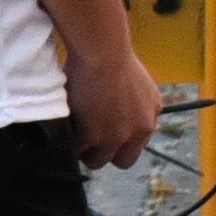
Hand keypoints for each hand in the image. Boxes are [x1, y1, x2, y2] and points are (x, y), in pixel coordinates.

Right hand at [68, 44, 162, 170]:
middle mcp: (136, 132)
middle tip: (90, 140)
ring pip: (97, 161)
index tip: (107, 137)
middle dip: (106, 153)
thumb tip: (121, 116)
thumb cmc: (115, 57)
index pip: (138, 146)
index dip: (120, 144)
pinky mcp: (93, 137)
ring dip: (85, 151)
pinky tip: (64, 131)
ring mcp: (115, 136)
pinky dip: (70, 143)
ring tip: (73, 136)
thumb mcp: (140, 86)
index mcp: (150, 118)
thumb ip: (137, 108)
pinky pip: (78, 151)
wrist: (103, 53)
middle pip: (122, 161)